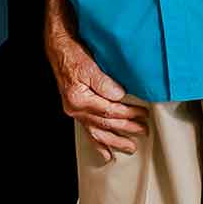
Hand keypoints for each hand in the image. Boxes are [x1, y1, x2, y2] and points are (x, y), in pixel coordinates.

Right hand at [46, 15, 146, 154]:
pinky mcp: (76, 110)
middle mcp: (75, 109)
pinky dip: (97, 144)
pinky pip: (87, 131)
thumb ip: (104, 82)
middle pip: (105, 124)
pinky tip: (105, 154)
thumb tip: (120, 96)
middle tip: (143, 131)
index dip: (128, 114)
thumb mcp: (90, 65)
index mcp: (79, 99)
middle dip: (126, 129)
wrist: (59, 49)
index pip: (109, 111)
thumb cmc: (73, 54)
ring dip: (114, 141)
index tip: (143, 114)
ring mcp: (75, 112)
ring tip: (130, 147)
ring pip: (97, 132)